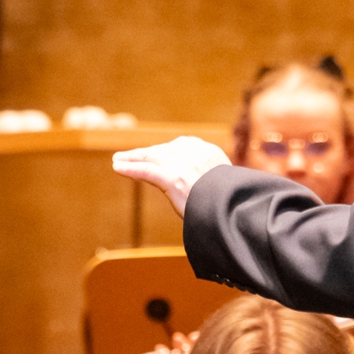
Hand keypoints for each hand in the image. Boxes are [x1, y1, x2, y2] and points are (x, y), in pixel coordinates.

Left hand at [111, 135, 229, 215]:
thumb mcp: (229, 188)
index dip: (166, 150)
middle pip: (164, 150)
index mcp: (210, 154)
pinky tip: (117, 167)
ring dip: (132, 158)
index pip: (183, 146)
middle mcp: (195, 155)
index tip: (157, 152)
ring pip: (151, 158)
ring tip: (118, 160)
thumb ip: (218, 184)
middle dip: (145, 152)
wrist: (236, 207)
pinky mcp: (173, 179)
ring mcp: (183, 166)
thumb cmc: (235, 203)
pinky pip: (146, 171)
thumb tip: (220, 193)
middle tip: (129, 155)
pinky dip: (130, 168)